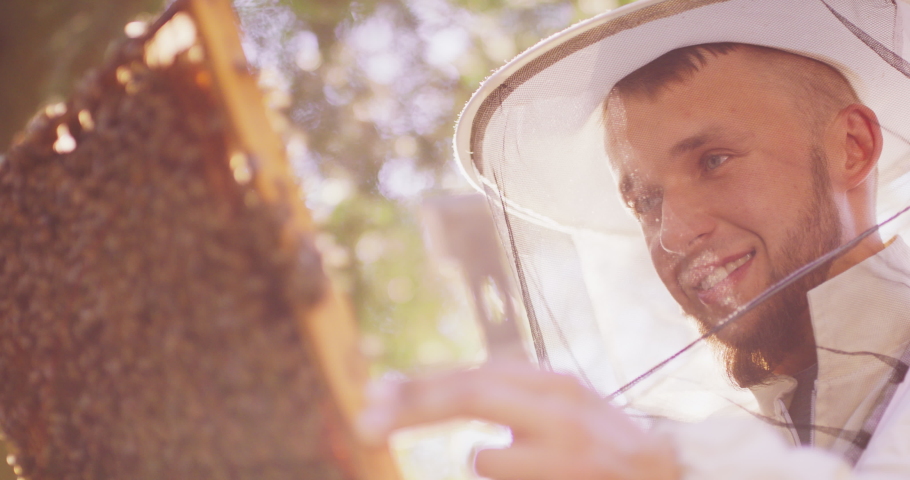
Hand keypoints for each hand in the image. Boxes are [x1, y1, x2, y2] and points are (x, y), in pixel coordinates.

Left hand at [357, 361, 679, 479]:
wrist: (670, 472)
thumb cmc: (598, 443)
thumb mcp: (553, 407)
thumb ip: (502, 396)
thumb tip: (424, 399)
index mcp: (548, 382)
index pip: (470, 377)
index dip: (418, 388)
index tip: (375, 397)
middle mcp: (559, 403)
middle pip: (469, 396)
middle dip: (412, 409)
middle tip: (365, 425)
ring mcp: (568, 444)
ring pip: (484, 461)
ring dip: (492, 468)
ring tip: (540, 467)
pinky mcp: (573, 472)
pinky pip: (500, 472)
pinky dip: (510, 475)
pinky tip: (552, 476)